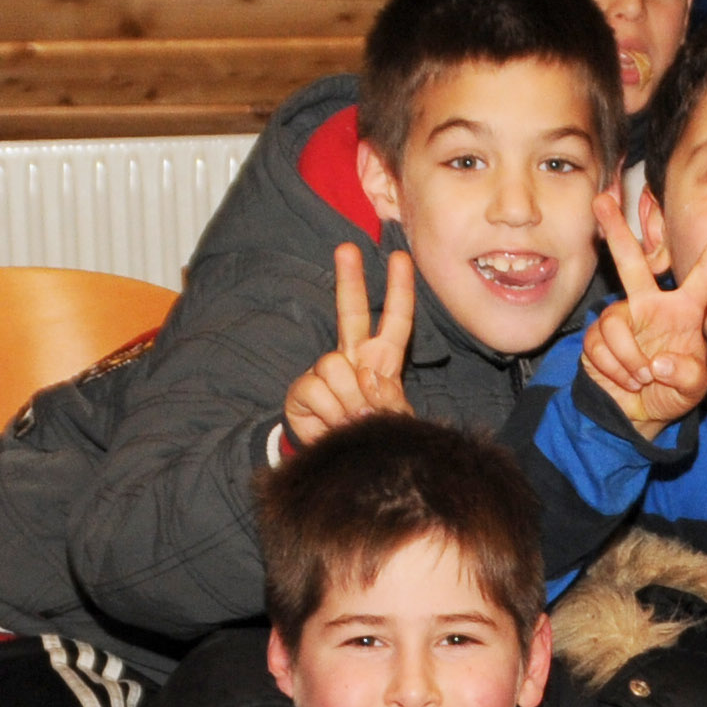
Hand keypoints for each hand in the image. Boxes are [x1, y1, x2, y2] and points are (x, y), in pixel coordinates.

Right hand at [284, 243, 415, 444]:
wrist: (338, 458)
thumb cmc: (371, 431)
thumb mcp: (393, 420)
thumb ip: (389, 401)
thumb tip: (365, 378)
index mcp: (383, 359)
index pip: (396, 321)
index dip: (400, 291)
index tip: (402, 258)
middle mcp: (353, 357)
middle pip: (352, 313)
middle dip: (350, 280)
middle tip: (347, 248)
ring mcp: (326, 370)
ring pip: (337, 367)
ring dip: (348, 400)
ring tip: (351, 420)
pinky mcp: (304, 388)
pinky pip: (318, 390)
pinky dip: (329, 413)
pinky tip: (330, 423)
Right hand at [582, 210, 706, 440]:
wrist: (637, 416)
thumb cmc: (671, 394)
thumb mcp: (692, 390)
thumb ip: (686, 376)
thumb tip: (659, 363)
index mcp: (683, 311)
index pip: (704, 275)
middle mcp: (649, 306)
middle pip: (632, 261)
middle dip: (617, 231)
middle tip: (602, 200)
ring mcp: (621, 319)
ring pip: (615, 323)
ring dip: (629, 358)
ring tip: (642, 379)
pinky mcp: (597, 338)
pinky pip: (600, 346)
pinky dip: (614, 369)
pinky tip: (625, 382)